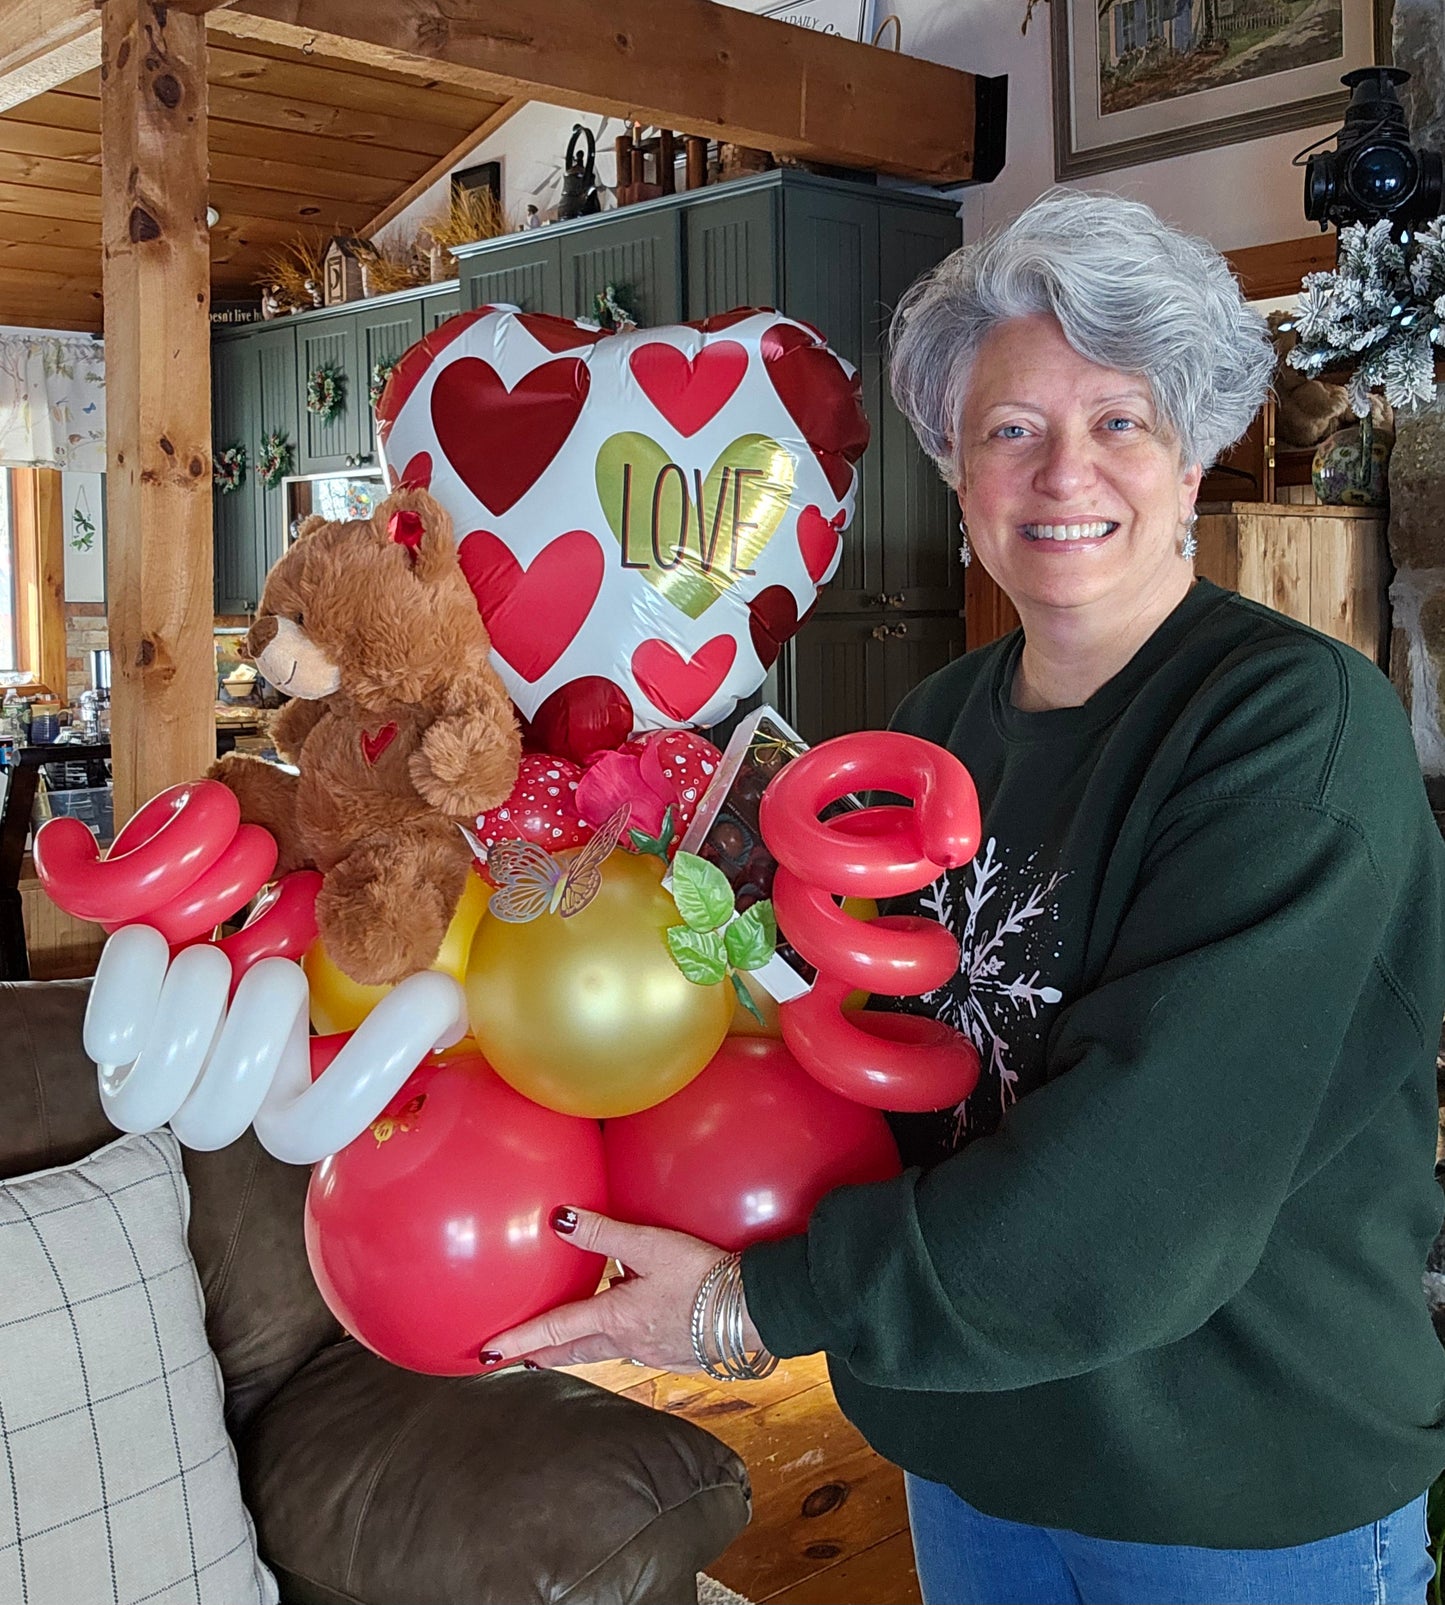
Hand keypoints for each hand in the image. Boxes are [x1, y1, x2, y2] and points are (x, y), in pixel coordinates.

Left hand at [479, 1207, 761, 1371]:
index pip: (554, 1332)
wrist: (756, 1312)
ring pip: (606, 1353)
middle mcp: (629, 1343)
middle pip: (576, 1353)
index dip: (518, 1341)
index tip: (486, 1355)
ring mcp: (655, 1353)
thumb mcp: (651, 1245)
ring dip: (580, 1352)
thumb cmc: (704, 1276)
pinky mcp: (679, 1354)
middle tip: (518, 1358)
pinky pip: (638, 1350)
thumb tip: (557, 1218)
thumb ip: (604, 1232)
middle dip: (545, 1355)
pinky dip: (619, 1344)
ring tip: (562, 1348)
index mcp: (615, 1318)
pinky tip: (632, 1330)